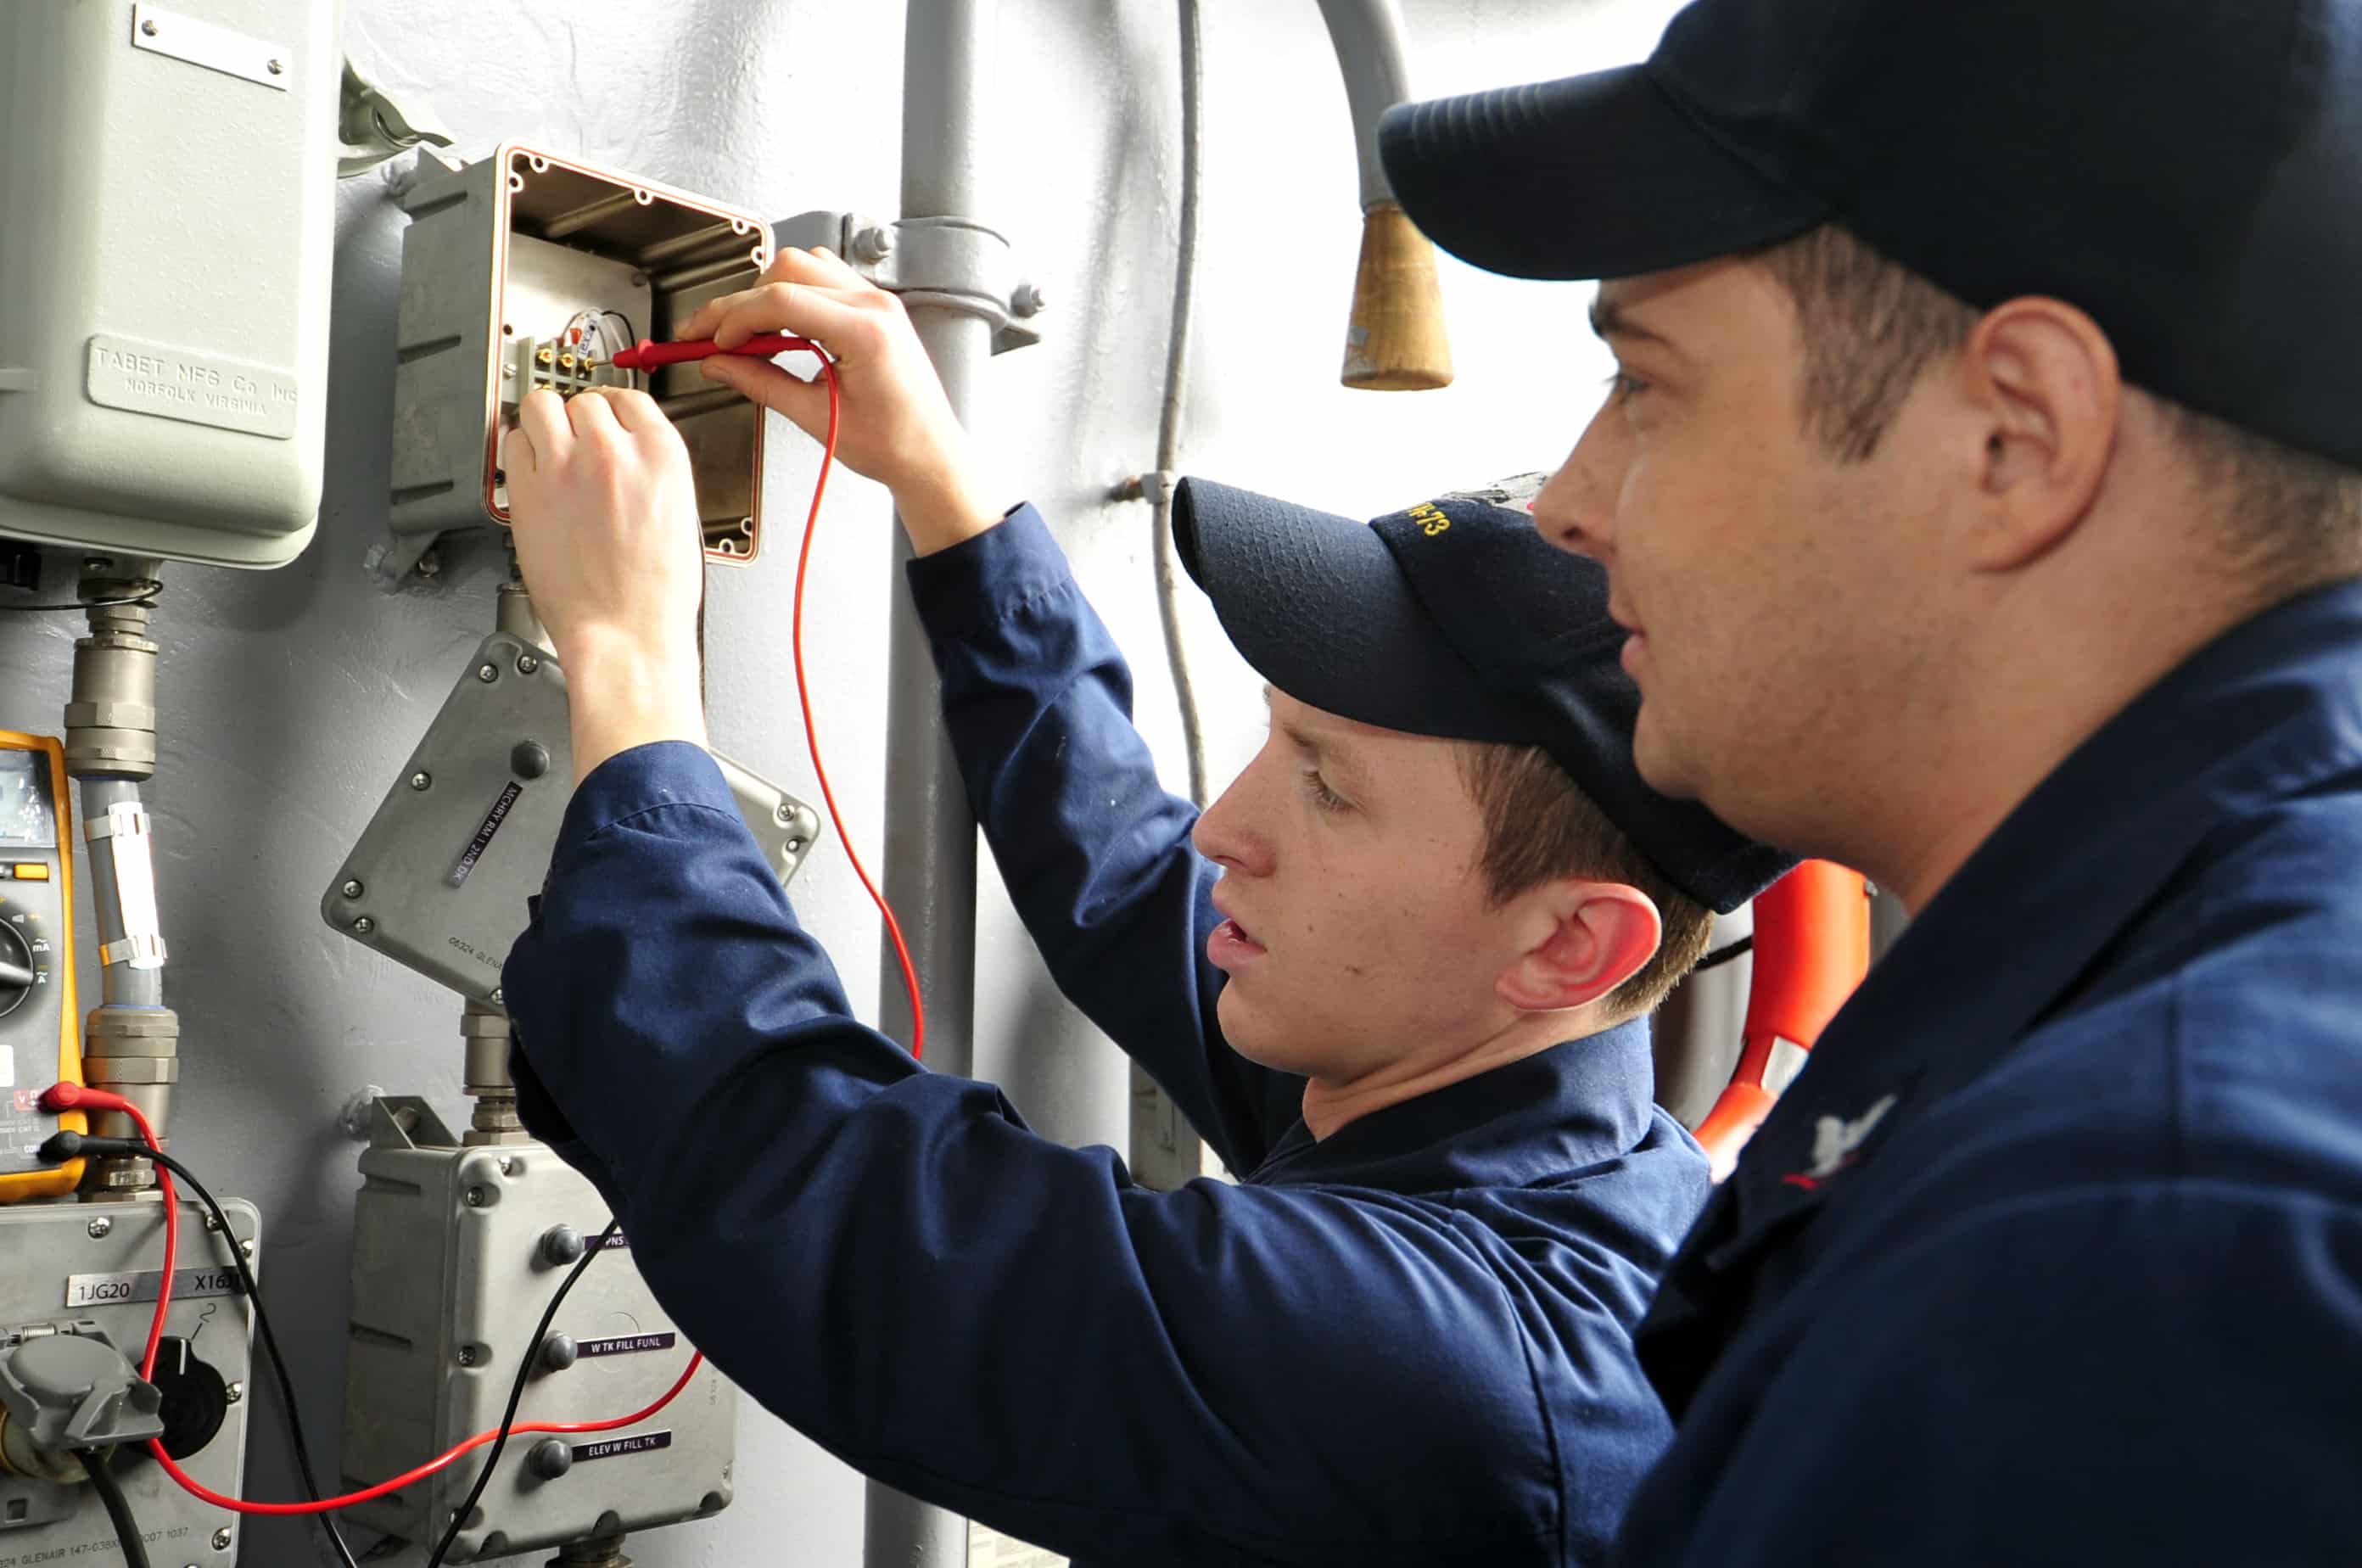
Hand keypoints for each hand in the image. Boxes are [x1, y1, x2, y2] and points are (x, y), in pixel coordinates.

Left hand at [504, 388, 707, 780]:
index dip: (613, 409)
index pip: (629, 400)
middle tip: (577, 442)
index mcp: (662, 456)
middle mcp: (612, 451)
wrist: (626, 636)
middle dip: (579, 420)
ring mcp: (565, 467)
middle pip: (582, 401)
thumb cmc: (656, 595)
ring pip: (540, 407)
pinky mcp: (527, 491)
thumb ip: (652, 472)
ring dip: (544, 422)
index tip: (605, 417)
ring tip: (548, 445)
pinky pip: (512, 442)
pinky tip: (532, 471)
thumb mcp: (680, 516)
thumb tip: (629, 452)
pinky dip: (520, 450)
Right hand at [681, 245, 1001, 553]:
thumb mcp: (815, 417)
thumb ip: (761, 383)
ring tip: (749, 337)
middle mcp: (875, 306)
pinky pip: (825, 279)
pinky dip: (794, 296)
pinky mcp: (876, 307)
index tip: (708, 340)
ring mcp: (878, 302)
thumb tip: (719, 364)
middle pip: (788, 271)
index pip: (781, 300)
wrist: (930, 456)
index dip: (733, 317)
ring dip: (768, 294)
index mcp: (866, 331)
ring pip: (805, 265)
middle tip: (717, 339)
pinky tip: (781, 330)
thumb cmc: (893, 445)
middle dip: (744, 303)